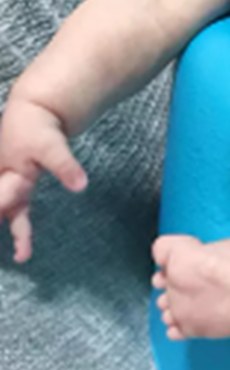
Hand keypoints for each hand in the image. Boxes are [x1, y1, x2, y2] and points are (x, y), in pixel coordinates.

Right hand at [0, 97, 87, 262]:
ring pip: (6, 213)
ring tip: (23, 256)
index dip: (2, 205)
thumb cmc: (38, 130)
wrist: (33, 112)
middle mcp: (6, 184)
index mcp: (11, 177)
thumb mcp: (52, 147)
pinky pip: (16, 212)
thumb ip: (65, 166)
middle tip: (18, 253)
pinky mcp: (16, 186)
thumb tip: (81, 186)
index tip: (7, 225)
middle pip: (0, 206)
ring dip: (14, 234)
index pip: (2, 200)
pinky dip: (19, 229)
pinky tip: (24, 252)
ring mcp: (9, 185)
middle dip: (1, 214)